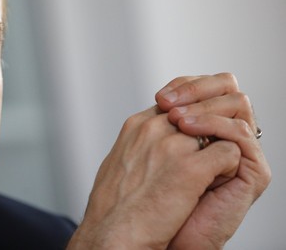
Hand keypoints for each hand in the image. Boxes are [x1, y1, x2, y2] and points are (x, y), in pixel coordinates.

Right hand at [67, 73, 269, 249]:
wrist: (113, 234)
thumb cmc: (113, 208)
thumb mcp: (119, 162)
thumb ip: (140, 144)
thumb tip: (154, 143)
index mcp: (135, 126)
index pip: (174, 107)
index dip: (187, 125)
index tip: (189, 145)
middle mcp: (153, 129)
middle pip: (197, 116)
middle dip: (204, 136)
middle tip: (202, 161)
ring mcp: (172, 146)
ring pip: (216, 132)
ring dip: (216, 152)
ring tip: (206, 177)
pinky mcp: (192, 168)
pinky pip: (228, 153)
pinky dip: (226, 170)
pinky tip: (211, 185)